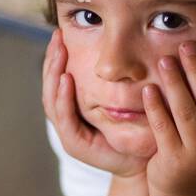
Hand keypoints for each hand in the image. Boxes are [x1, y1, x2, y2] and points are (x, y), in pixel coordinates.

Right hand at [41, 28, 151, 178]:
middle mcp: (68, 119)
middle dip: (52, 60)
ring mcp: (69, 133)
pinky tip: (66, 79)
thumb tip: (120, 43)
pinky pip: (65, 119)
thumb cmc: (139, 129)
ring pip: (52, 100)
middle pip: (51, 85)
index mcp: (76, 107)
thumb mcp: (127, 97)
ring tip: (59, 53)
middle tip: (56, 37)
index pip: (59, 77)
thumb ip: (118, 76)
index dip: (57, 56)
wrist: (144, 162)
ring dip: (54, 75)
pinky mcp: (75, 144)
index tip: (61, 33)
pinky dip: (64, 99)